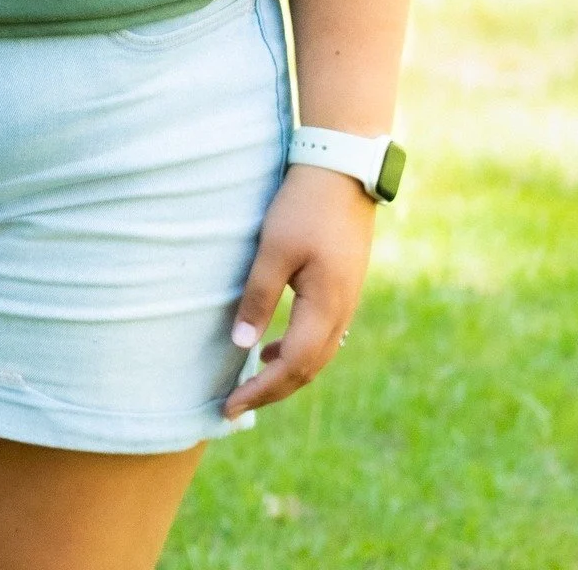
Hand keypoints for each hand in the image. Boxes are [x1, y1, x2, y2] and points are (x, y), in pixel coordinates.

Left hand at [223, 163, 376, 418]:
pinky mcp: (344, 287)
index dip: (261, 390)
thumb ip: (258, 297)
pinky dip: (298, 351)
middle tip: (236, 403)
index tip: (230, 406)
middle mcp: (342, 312)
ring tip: (252, 380)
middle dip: (272, 390)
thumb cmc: (304, 206)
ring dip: (286, 373)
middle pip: (308, 369)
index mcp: (326, 307)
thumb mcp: (274, 249)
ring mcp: (347, 300)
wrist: (343, 170)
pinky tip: (275, 344)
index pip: (292, 366)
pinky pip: (322, 336)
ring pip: (318, 355)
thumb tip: (242, 346)